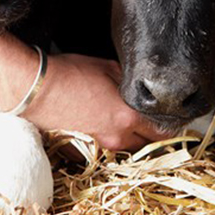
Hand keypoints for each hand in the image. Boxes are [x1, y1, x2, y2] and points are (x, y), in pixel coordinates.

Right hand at [23, 53, 170, 150]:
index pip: (163, 132)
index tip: (177, 120)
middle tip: (159, 121)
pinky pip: (113, 144)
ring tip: (137, 120)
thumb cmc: (70, 74)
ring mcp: (103, 142)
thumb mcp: (108, 68)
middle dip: (157, 135)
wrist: (37, 90)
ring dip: (138, 137)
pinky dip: (119, 137)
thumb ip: (129, 82)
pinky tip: (114, 121)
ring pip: (131, 146)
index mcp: (129, 116)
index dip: (173, 127)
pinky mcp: (89, 143)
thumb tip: (140, 87)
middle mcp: (119, 135)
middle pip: (149, 144)